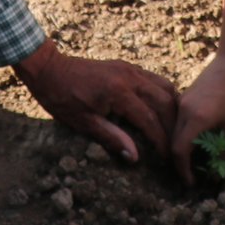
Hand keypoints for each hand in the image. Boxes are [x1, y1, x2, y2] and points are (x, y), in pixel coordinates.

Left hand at [12, 38, 177, 161]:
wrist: (50, 69)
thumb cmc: (62, 98)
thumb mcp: (83, 123)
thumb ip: (111, 138)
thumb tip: (134, 157)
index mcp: (118, 93)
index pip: (149, 120)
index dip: (161, 141)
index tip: (167, 158)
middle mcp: (129, 77)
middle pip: (164, 102)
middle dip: (172, 125)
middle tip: (175, 144)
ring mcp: (130, 69)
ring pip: (164, 86)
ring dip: (172, 107)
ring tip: (174, 128)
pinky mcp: (127, 66)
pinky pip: (154, 79)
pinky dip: (163, 94)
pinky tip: (163, 109)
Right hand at [168, 48, 224, 184]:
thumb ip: (224, 149)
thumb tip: (217, 171)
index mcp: (195, 118)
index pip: (179, 151)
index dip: (183, 170)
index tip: (191, 183)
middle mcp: (183, 110)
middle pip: (174, 142)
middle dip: (181, 162)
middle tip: (194, 175)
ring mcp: (182, 101)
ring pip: (175, 131)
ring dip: (183, 147)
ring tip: (197, 160)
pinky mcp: (185, 96)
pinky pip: (179, 120)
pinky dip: (185, 134)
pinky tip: (198, 140)